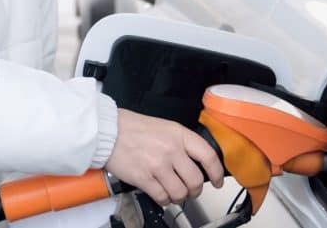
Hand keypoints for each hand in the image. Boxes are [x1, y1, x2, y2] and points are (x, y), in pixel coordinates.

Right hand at [105, 109, 224, 206]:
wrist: (108, 131)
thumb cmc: (132, 128)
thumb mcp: (164, 127)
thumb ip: (181, 142)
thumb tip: (195, 161)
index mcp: (179, 134)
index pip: (208, 156)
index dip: (217, 173)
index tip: (217, 181)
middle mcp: (171, 150)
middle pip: (196, 180)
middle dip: (195, 190)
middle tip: (191, 191)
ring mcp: (158, 165)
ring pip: (180, 193)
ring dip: (179, 197)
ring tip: (174, 193)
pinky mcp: (144, 178)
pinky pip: (162, 197)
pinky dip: (164, 200)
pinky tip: (161, 194)